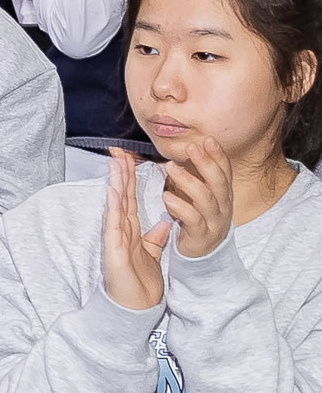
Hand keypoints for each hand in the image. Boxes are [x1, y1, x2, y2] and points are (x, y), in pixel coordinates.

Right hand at [100, 148, 170, 310]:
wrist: (134, 307)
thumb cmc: (140, 283)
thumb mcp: (152, 255)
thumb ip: (155, 238)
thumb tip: (164, 223)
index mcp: (131, 231)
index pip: (130, 199)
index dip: (130, 179)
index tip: (130, 159)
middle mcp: (121, 230)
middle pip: (121, 197)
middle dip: (120, 174)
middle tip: (119, 151)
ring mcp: (115, 238)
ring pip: (116, 205)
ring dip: (115, 183)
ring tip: (115, 163)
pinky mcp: (113, 249)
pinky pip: (114, 223)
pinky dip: (113, 206)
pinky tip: (114, 191)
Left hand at [159, 136, 236, 258]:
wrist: (202, 253)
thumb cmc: (197, 218)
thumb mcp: (200, 196)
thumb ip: (197, 176)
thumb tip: (189, 148)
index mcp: (222, 195)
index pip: (225, 172)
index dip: (218, 156)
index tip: (208, 139)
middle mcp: (223, 207)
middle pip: (219, 183)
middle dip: (206, 164)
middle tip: (192, 147)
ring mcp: (214, 222)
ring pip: (206, 200)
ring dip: (188, 181)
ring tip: (170, 168)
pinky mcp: (201, 236)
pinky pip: (193, 220)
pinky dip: (180, 207)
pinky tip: (167, 197)